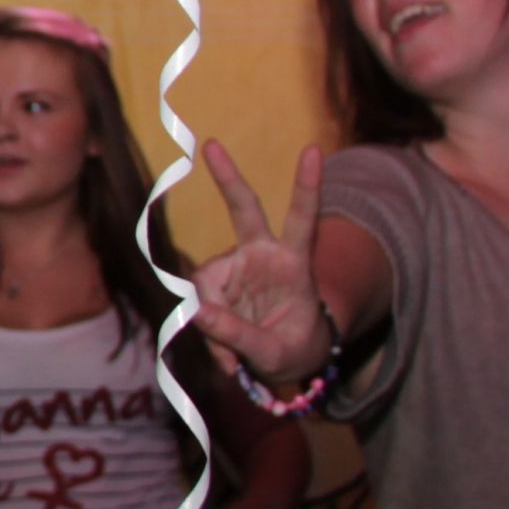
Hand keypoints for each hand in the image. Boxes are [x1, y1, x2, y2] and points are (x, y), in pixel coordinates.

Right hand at [189, 140, 331, 389]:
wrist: (285, 363)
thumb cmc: (294, 351)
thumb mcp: (275, 354)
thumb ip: (239, 336)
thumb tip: (196, 313)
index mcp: (295, 265)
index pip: (303, 221)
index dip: (307, 188)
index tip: (312, 151)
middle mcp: (264, 255)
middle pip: (245, 209)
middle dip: (228, 177)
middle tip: (211, 144)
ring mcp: (238, 266)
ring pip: (206, 283)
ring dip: (212, 325)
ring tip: (231, 360)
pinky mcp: (217, 283)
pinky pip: (198, 303)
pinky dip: (207, 333)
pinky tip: (225, 356)